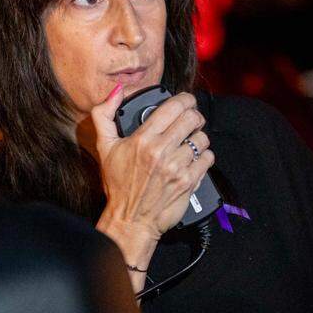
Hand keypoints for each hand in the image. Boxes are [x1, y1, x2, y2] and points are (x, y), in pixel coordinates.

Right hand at [90, 85, 213, 274]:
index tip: (184, 101)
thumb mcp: (104, 148)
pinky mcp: (189, 181)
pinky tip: (192, 159)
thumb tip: (116, 92)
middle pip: (193, 118)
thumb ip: (104, 115)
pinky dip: (203, 156)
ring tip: (190, 142)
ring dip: (198, 137)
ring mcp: (177, 167)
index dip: (184, 99)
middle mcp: (161, 151)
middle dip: (194, 115)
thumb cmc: (118, 186)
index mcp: (142, 139)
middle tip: (189, 120)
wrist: (130, 220)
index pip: (174, 107)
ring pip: (202, 138)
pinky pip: (208, 158)